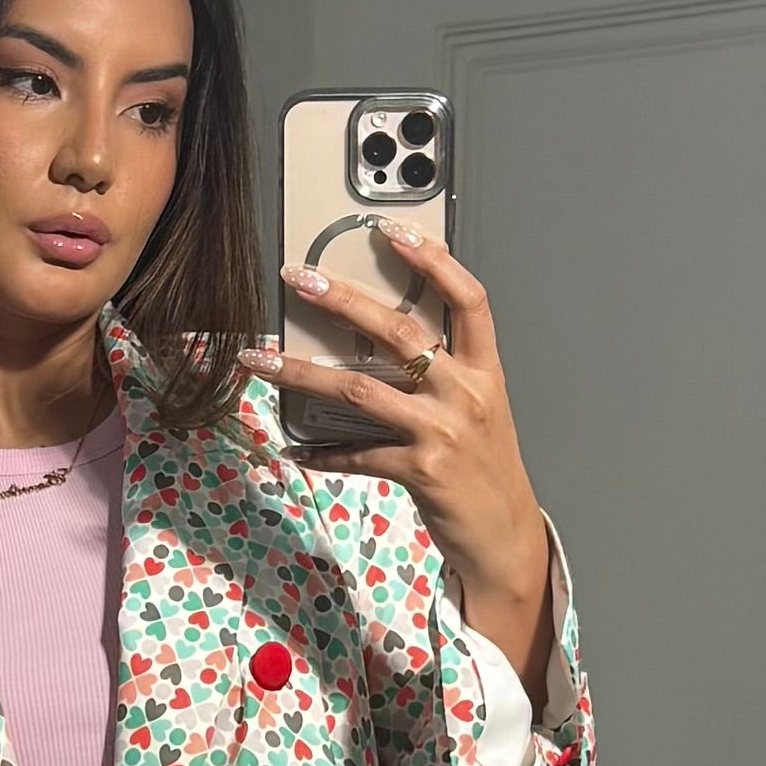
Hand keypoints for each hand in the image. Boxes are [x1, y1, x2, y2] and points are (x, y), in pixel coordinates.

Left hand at [241, 229, 555, 701]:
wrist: (505, 537)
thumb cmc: (485, 471)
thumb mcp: (477, 411)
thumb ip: (441, 375)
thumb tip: (379, 340)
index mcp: (485, 371)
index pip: (467, 299)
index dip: (433, 260)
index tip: (393, 229)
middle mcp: (467, 393)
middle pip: (400, 331)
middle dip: (342, 299)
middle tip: (295, 277)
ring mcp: (444, 431)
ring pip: (362, 389)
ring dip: (303, 373)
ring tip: (260, 360)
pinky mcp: (421, 471)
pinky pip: (358, 454)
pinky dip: (321, 451)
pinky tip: (294, 448)